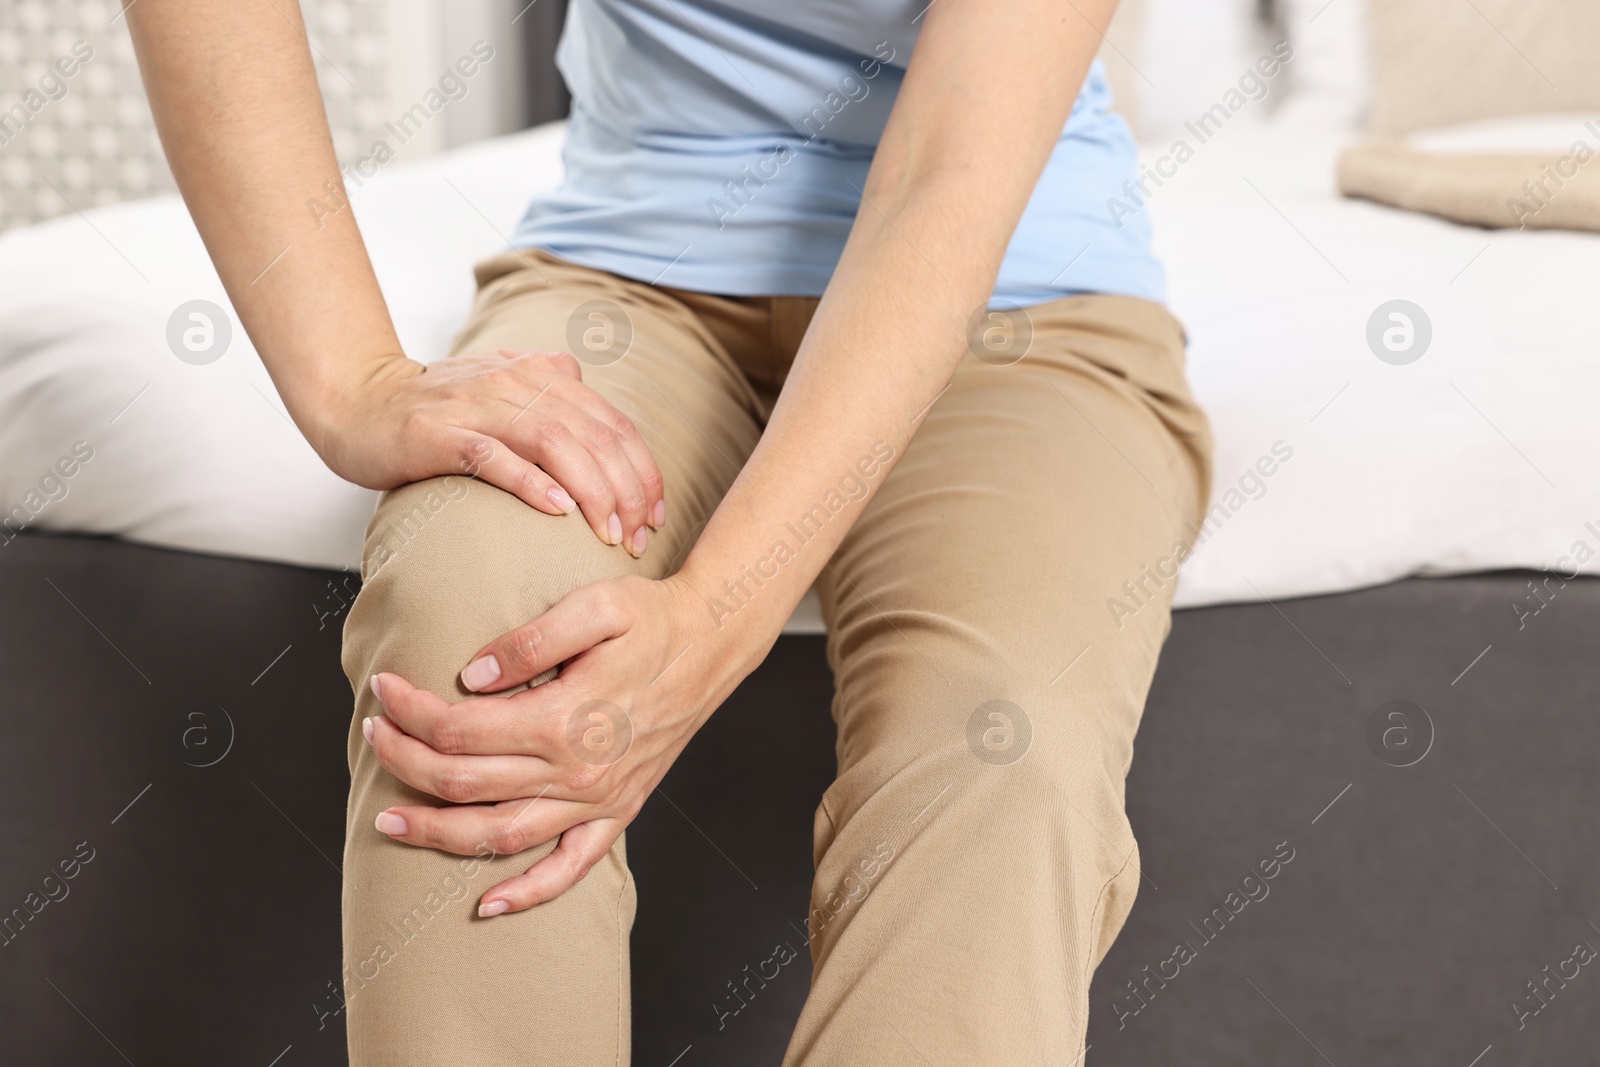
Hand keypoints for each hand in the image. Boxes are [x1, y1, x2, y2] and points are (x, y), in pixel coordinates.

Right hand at [313, 350, 664, 555]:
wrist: (359, 401)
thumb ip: (554, 399)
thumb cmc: (439, 412)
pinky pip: (494, 456)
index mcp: (543, 376)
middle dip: (627, 491)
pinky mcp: (440, 432)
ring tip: (608, 533)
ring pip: (556, 443)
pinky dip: (531, 483)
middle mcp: (518, 383)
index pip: (614, 424)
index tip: (655, 517)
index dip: (644, 472)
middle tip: (637, 538)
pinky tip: (557, 512)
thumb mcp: (507, 395)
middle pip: (594, 436)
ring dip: (592, 492)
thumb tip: (599, 418)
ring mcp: (478, 406)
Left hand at [363, 573, 764, 913]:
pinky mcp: (617, 812)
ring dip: (437, 833)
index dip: (410, 712)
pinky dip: (527, 894)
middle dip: (405, 761)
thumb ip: (530, 640)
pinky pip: (568, 868)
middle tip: (372, 736)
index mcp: (564, 718)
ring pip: (499, 835)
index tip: (383, 689)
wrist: (711, 643)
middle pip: (465, 784)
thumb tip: (474, 676)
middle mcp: (576, 771)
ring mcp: (597, 799)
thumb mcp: (596, 605)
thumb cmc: (652, 618)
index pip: (459, 729)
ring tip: (390, 818)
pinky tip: (488, 904)